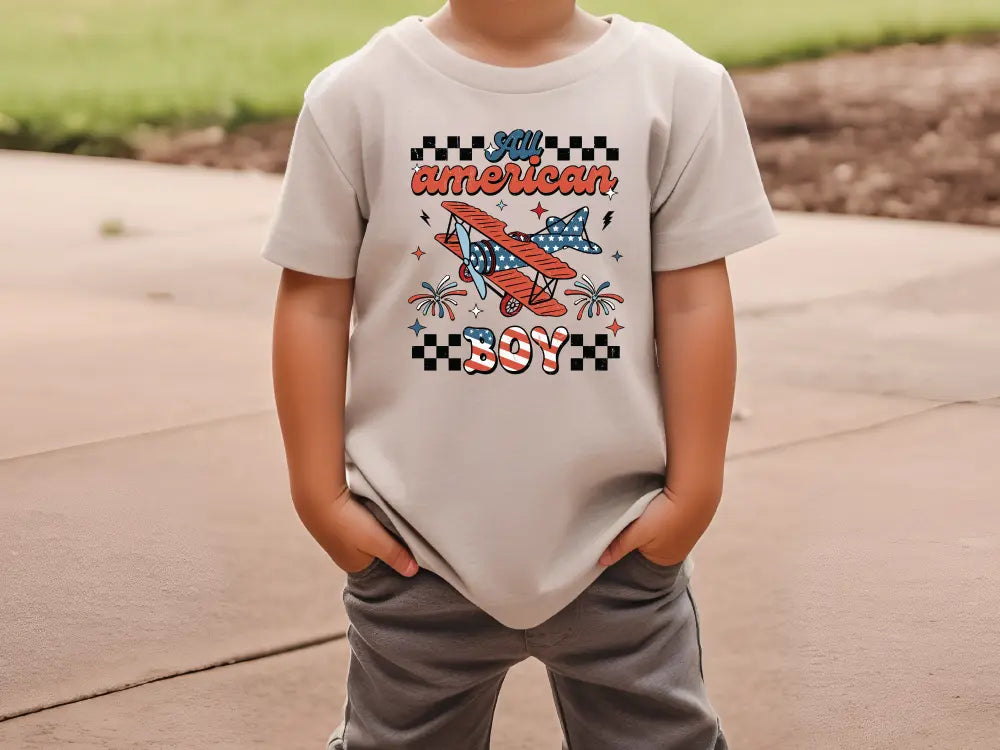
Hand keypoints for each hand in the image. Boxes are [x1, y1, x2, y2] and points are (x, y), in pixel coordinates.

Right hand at [297, 488, 419, 576]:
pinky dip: (367, 519)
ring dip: (376, 529)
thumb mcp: (377, 541)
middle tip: (401, 531)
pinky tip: (371, 511)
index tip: (409, 548)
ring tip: (386, 519)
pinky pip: (358, 524)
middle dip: (386, 543)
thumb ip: (396, 555)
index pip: (381, 568)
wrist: (317, 496)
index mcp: (355, 566)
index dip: (395, 559)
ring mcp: (339, 538)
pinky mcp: (337, 521)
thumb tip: (412, 572)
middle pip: (374, 552)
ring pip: (366, 536)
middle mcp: (345, 555)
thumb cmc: (347, 523)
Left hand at [598, 488, 713, 566]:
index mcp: (664, 560)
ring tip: (644, 513)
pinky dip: (662, 516)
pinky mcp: (689, 519)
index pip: (639, 558)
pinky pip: (669, 521)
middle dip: (639, 536)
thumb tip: (601, 562)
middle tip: (631, 522)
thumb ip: (619, 546)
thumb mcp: (638, 532)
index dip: (629, 547)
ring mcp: (685, 536)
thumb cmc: (666, 515)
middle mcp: (677, 552)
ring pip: (659, 533)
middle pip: (649, 547)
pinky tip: (657, 507)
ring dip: (651, 524)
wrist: (695, 491)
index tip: (620, 534)